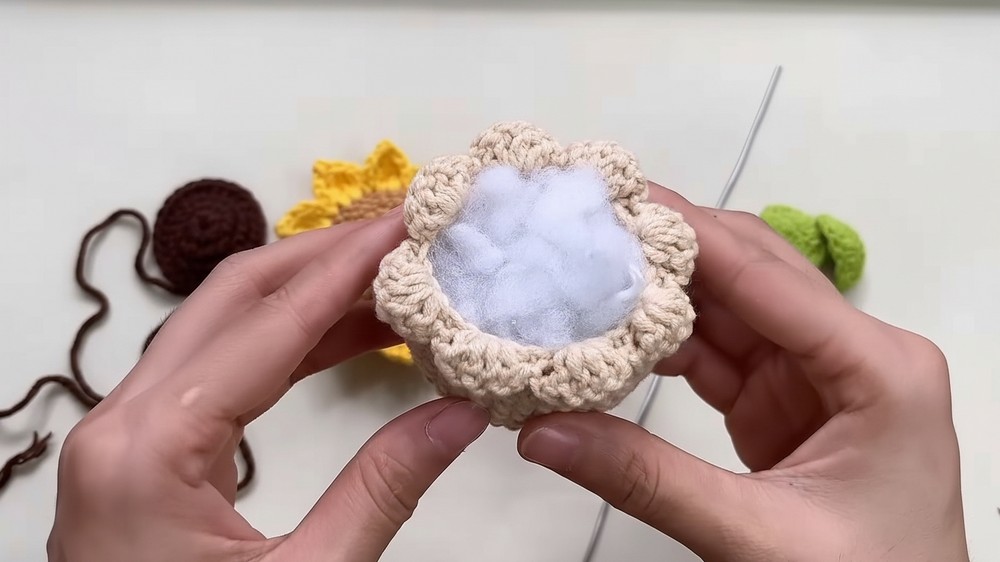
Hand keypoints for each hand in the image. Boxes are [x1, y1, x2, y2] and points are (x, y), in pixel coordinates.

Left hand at [47, 209, 489, 561]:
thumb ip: (383, 490)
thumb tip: (463, 413)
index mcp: (151, 447)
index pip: (269, 323)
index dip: (349, 266)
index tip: (411, 222)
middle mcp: (121, 421)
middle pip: (231, 298)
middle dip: (324, 255)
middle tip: (406, 233)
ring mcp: (121, 435)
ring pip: (220, 328)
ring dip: (306, 297)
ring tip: (392, 282)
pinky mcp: (138, 455)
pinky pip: (214, 372)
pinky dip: (282, 345)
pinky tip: (342, 340)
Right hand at [517, 182, 968, 560]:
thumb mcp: (757, 535)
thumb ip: (647, 480)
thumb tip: (540, 431)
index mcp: (879, 367)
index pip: (770, 278)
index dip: (691, 233)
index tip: (618, 195)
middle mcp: (854, 351)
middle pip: (753, 275)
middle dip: (672, 251)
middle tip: (590, 225)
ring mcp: (818, 373)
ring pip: (731, 309)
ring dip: (662, 296)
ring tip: (587, 273)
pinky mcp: (783, 399)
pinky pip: (719, 354)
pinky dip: (667, 346)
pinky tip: (616, 336)